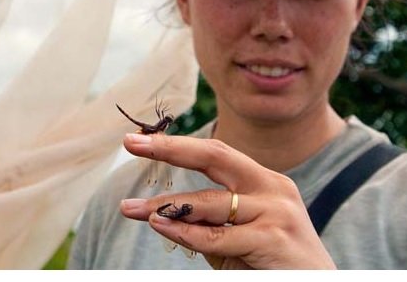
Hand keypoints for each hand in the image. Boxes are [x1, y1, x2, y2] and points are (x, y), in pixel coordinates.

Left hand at [119, 133, 335, 269]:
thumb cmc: (270, 265)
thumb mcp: (236, 236)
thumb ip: (206, 221)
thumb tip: (160, 213)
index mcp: (263, 181)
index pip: (215, 153)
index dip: (176, 145)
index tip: (138, 140)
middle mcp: (272, 187)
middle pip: (214, 155)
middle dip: (169, 148)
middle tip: (130, 143)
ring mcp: (276, 211)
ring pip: (208, 203)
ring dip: (163, 207)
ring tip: (132, 208)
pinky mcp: (274, 238)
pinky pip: (216, 236)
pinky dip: (184, 233)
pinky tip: (160, 226)